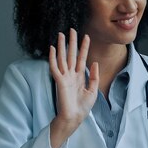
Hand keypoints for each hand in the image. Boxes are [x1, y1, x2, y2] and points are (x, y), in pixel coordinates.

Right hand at [48, 29, 98, 147]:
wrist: (75, 118)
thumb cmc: (82, 107)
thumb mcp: (93, 91)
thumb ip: (94, 77)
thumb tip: (95, 63)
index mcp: (79, 76)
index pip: (81, 58)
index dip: (84, 47)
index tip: (86, 36)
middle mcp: (71, 74)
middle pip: (71, 54)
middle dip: (72, 42)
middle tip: (72, 29)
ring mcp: (64, 77)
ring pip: (62, 58)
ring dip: (62, 46)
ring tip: (61, 34)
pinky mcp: (59, 82)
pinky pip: (55, 67)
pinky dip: (53, 58)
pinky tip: (52, 48)